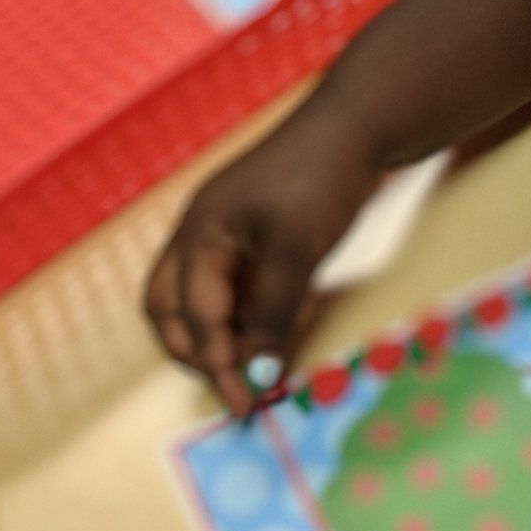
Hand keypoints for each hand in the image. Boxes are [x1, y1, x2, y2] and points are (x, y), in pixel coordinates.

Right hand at [144, 99, 383, 415]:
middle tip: (233, 391)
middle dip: (196, 354)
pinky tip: (268, 339)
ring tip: (248, 372)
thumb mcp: (297, 249)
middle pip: (172, 310)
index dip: (216, 362)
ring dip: (218, 338)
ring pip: (200, 300)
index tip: (244, 404)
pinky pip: (233, 286)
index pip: (194, 315)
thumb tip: (257, 372)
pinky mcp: (254, 235)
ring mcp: (225, 233)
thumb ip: (273, 312)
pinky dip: (243, 317)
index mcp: (198, 233)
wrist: (359, 126)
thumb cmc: (322, 178)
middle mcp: (199, 235)